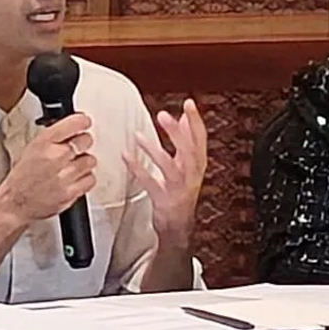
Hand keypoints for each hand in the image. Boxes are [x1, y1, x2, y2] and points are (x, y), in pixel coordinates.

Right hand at [0, 113, 96, 222]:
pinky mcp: (71, 192)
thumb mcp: (32, 148)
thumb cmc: (22, 177)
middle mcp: (55, 157)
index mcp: (43, 142)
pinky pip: (90, 179)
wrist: (16, 203)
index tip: (84, 123)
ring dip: (84, 163)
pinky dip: (85, 179)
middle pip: (86, 140)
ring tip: (72, 167)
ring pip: (90, 161)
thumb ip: (54, 138)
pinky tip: (75, 179)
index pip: (74, 123)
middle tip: (77, 149)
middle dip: (82, 143)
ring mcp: (64, 176)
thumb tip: (73, 129)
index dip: (82, 122)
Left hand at [123, 98, 207, 250]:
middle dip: (177, 133)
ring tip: (138, 137)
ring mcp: (178, 189)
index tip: (189, 104)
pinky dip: (138, 169)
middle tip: (164, 115)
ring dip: (154, 151)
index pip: (201, 140)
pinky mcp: (164, 200)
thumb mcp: (188, 165)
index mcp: (198, 165)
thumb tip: (186, 118)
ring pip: (170, 168)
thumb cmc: (182, 192)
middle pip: (189, 152)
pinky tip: (127, 156)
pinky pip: (150, 183)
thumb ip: (187, 142)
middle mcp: (191, 176)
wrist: (179, 225)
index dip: (196, 121)